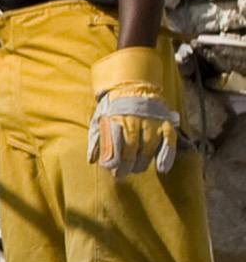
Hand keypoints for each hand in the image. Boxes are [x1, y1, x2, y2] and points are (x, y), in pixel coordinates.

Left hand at [89, 46, 181, 176]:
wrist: (132, 88)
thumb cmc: (113, 109)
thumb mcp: (100, 120)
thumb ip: (97, 140)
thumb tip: (93, 160)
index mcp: (117, 120)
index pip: (117, 145)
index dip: (115, 161)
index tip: (112, 170)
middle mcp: (136, 120)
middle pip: (133, 148)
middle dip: (127, 164)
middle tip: (122, 173)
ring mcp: (152, 121)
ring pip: (149, 146)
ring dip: (143, 162)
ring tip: (137, 169)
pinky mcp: (165, 122)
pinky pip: (169, 140)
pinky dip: (167, 154)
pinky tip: (163, 168)